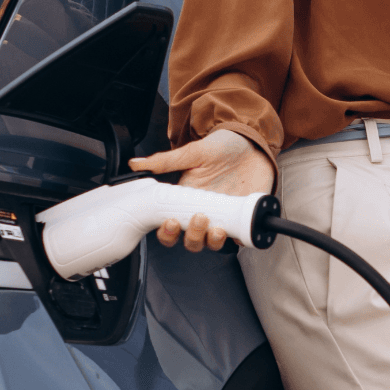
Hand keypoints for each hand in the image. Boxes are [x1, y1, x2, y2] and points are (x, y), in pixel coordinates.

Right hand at [129, 128, 276, 251]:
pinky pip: (238, 238)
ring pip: (211, 244)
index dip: (168, 232)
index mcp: (185, 200)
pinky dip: (237, 240)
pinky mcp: (242, 219)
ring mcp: (222, 217)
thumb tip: (136, 164)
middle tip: (198, 219)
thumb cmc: (222, 148)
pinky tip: (236, 231)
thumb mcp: (193, 152)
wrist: (252, 145)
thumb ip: (165, 161)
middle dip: (192, 236)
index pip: (171, 226)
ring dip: (211, 241)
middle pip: (191, 240)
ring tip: (216, 227)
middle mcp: (202, 212)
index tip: (170, 222)